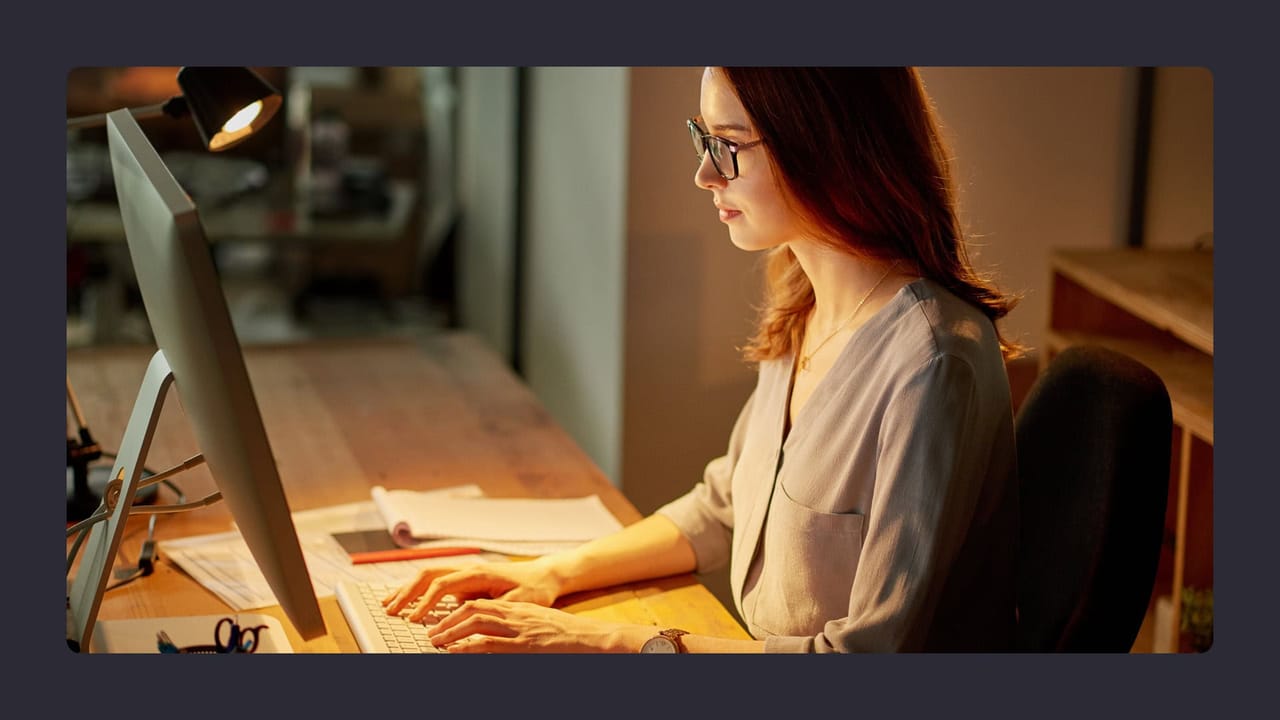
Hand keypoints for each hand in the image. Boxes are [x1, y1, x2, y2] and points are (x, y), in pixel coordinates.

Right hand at [382, 558, 563, 622]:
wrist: (545, 575)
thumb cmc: (535, 589)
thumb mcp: (518, 603)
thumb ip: (493, 610)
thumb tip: (471, 621)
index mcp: (478, 573)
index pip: (442, 585)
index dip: (425, 602)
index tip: (413, 619)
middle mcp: (467, 569)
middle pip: (427, 576)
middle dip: (406, 593)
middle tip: (389, 610)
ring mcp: (465, 572)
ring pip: (428, 576)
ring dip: (407, 589)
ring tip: (388, 603)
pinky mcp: (466, 580)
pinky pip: (436, 583)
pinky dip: (418, 591)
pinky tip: (407, 600)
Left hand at [426, 599, 649, 652]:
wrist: (593, 637)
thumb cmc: (566, 635)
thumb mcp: (537, 624)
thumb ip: (516, 627)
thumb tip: (493, 638)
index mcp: (518, 608)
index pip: (480, 602)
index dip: (456, 610)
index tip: (440, 619)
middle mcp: (516, 614)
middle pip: (473, 609)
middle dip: (448, 619)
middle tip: (431, 632)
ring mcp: (520, 629)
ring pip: (477, 623)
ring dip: (452, 632)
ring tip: (436, 641)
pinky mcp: (525, 644)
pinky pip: (490, 644)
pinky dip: (469, 647)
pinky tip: (455, 652)